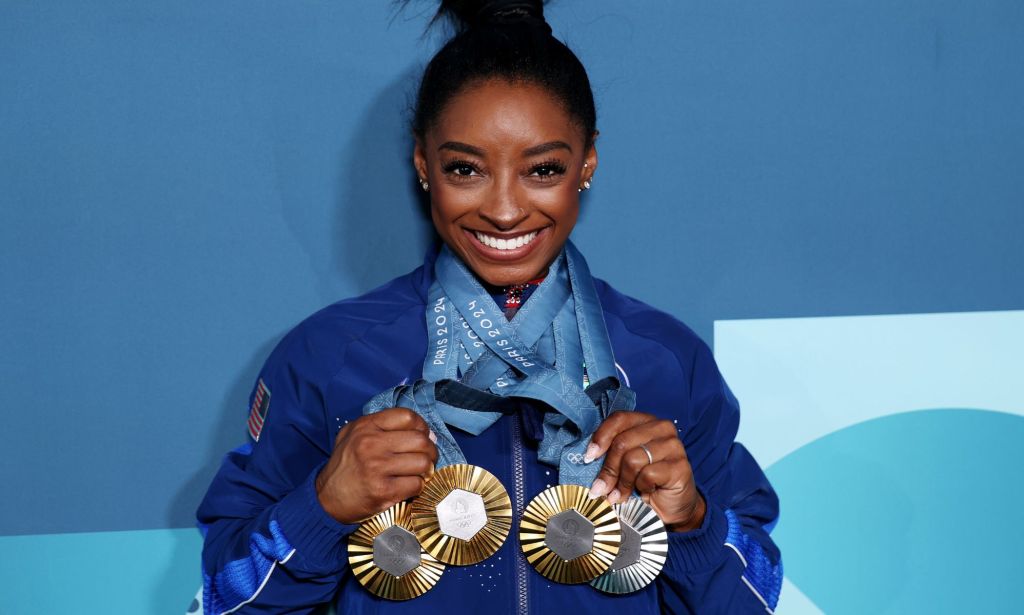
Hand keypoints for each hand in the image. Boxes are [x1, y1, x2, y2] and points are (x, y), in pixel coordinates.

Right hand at [315, 408, 437, 523]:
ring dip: (426, 470)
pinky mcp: (383, 491)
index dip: (422, 427)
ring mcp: (377, 468)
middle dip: (430, 450)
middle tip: (427, 457)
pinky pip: (416, 485)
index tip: (423, 436)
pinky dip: (418, 486)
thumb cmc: (346, 465)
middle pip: (420, 441)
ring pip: (423, 463)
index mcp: (366, 426)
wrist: (326, 498)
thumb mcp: (354, 434)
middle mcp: (371, 444)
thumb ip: (383, 426)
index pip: (408, 417)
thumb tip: (425, 432)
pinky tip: (408, 486)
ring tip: (419, 473)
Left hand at [585, 411, 705, 531]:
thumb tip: (588, 457)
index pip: (619, 419)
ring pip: (632, 459)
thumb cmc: (645, 482)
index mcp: (646, 421)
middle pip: (622, 442)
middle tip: (600, 488)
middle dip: (608, 469)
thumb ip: (611, 453)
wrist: (671, 506)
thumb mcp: (624, 463)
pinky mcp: (680, 466)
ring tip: (620, 495)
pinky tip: (645, 492)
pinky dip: (641, 487)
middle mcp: (662, 428)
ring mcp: (673, 445)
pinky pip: (648, 474)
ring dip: (622, 482)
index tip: (588, 457)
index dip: (601, 437)